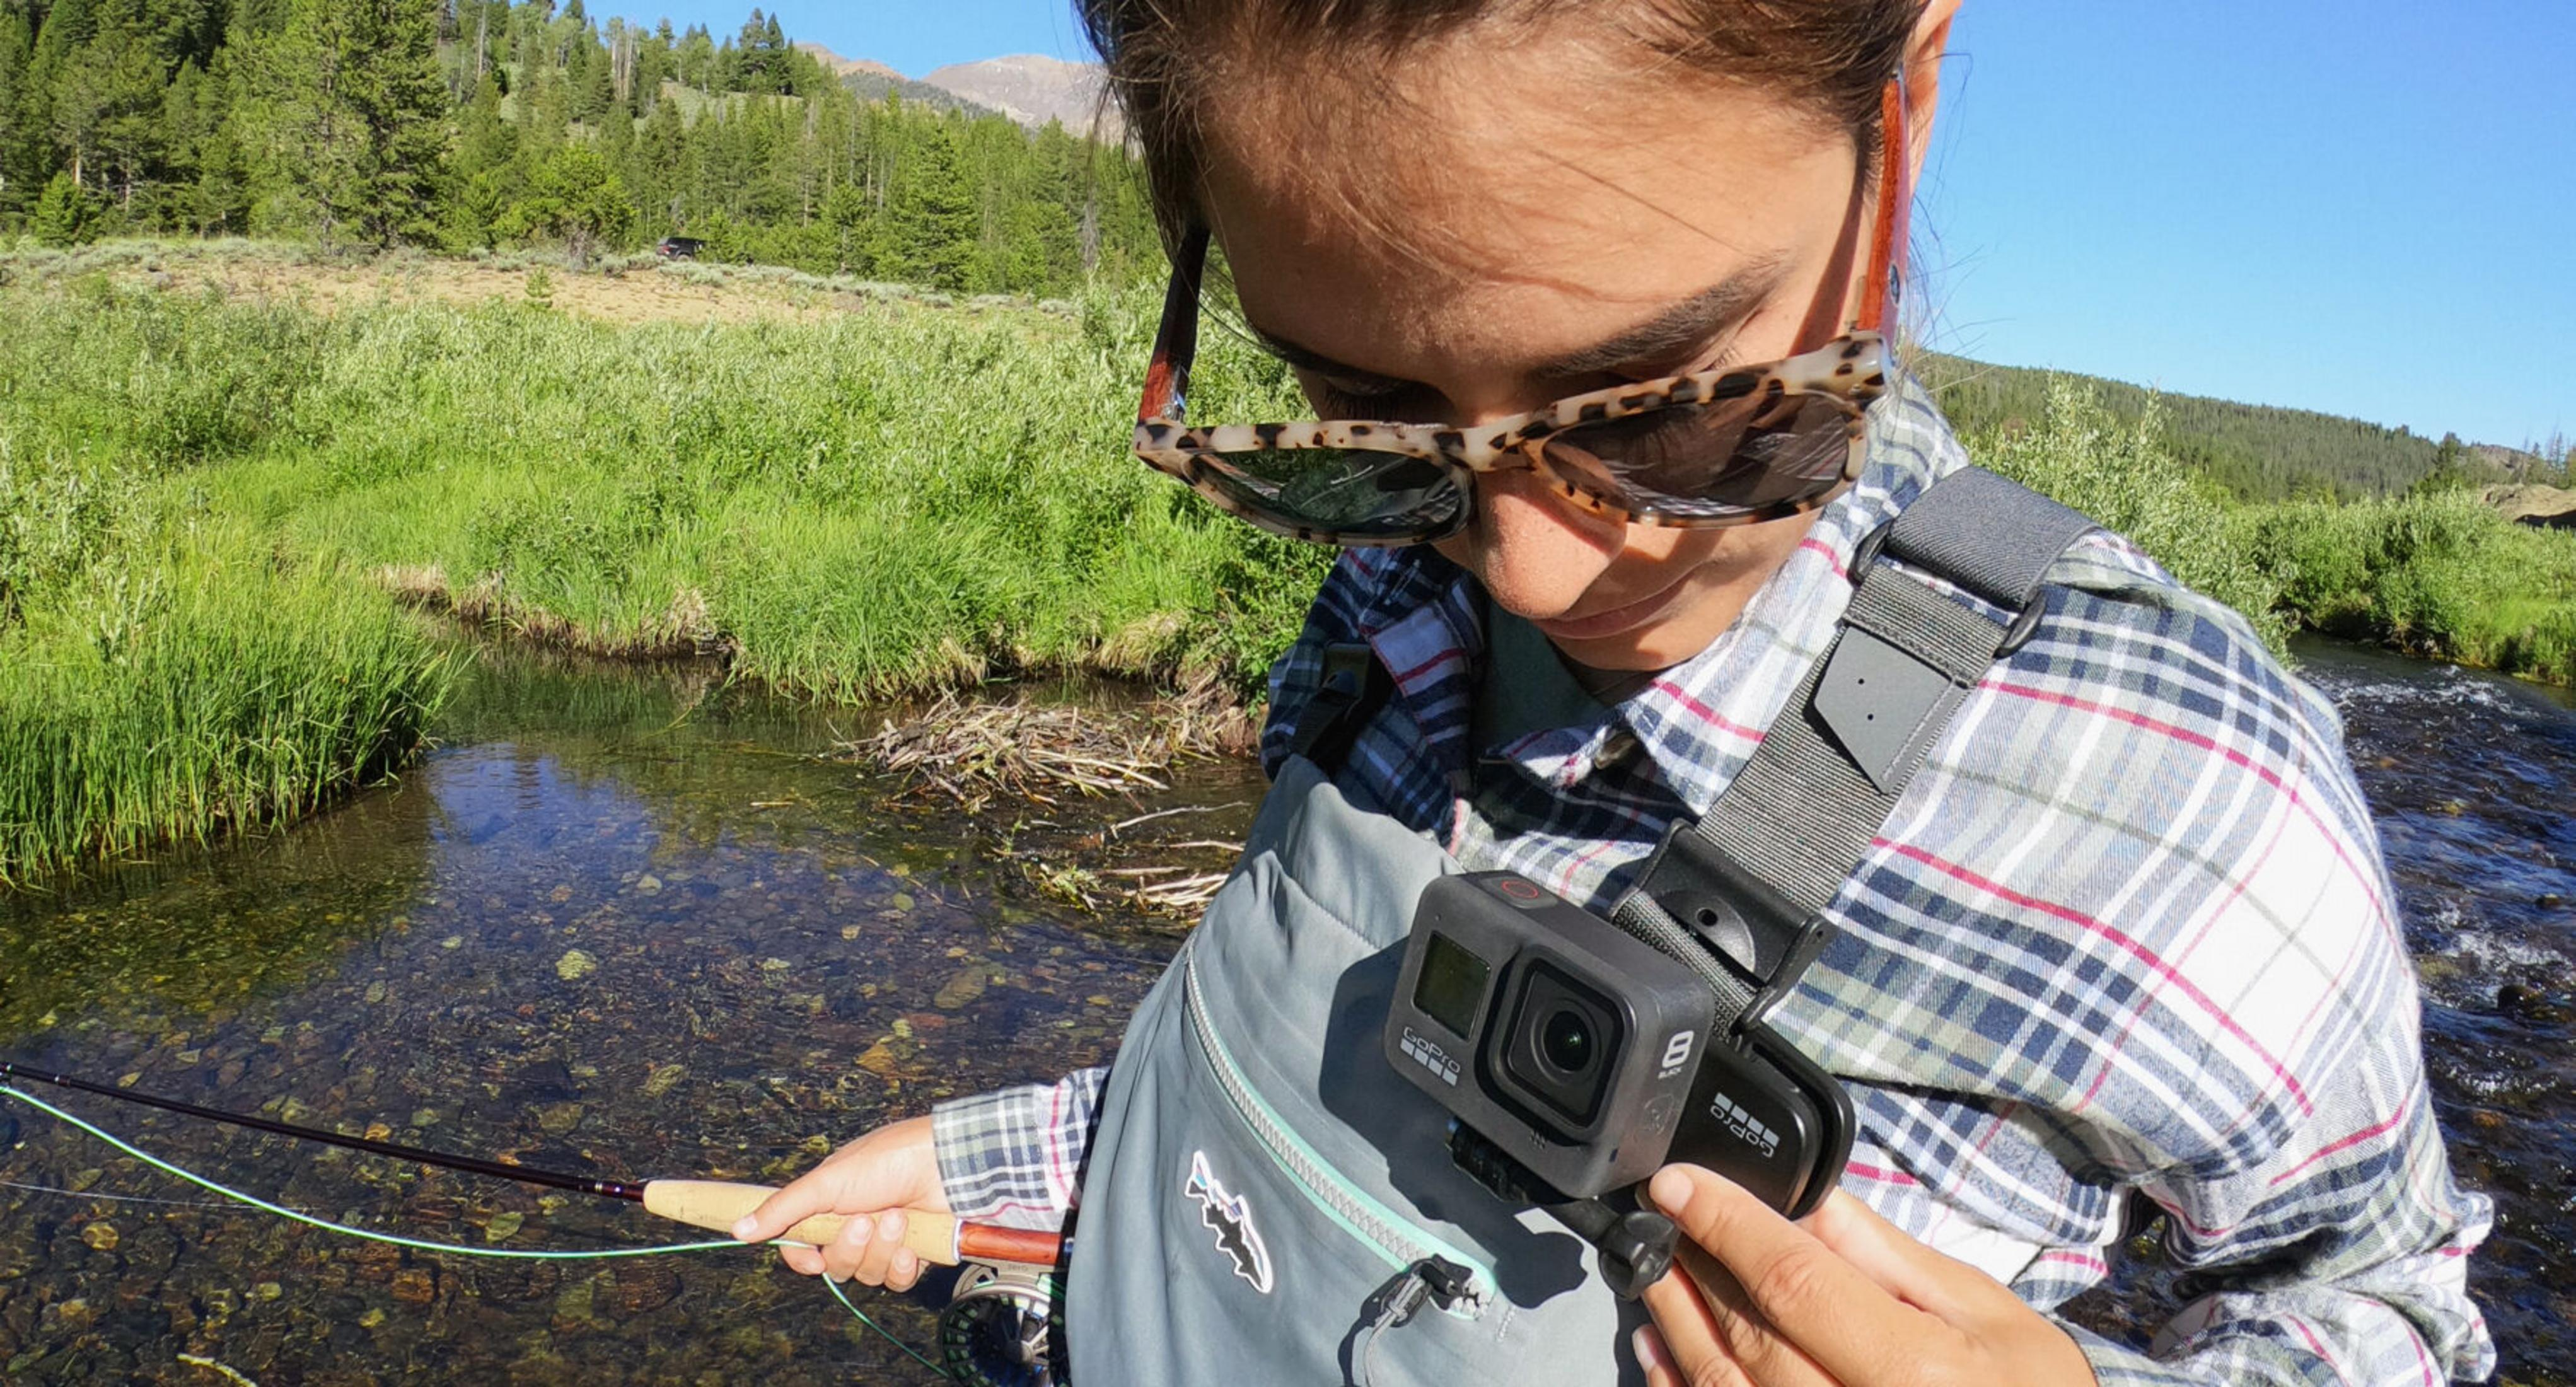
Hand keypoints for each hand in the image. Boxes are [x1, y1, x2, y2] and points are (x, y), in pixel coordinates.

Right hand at [730, 1115, 950, 1291]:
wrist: (945, 1163)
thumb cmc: (887, 1161)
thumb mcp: (826, 1182)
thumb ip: (783, 1209)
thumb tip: (739, 1230)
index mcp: (830, 1208)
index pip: (803, 1249)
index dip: (804, 1259)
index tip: (813, 1258)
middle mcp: (856, 1226)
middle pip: (836, 1265)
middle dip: (850, 1247)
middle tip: (867, 1219)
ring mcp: (886, 1241)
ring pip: (867, 1274)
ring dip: (881, 1249)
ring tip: (898, 1218)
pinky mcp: (916, 1254)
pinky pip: (897, 1281)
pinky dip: (903, 1267)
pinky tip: (913, 1247)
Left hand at [1634, 1165, 2096, 1386]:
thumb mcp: (1986, 1316)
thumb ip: (1887, 1257)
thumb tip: (1809, 1196)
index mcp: (1915, 1373)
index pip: (1794, 1281)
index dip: (1727, 1223)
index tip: (1679, 1183)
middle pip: (1748, 1332)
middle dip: (1694, 1263)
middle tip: (1661, 1214)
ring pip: (1722, 1386)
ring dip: (1676, 1322)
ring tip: (1654, 1267)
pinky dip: (1679, 1385)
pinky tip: (1660, 1346)